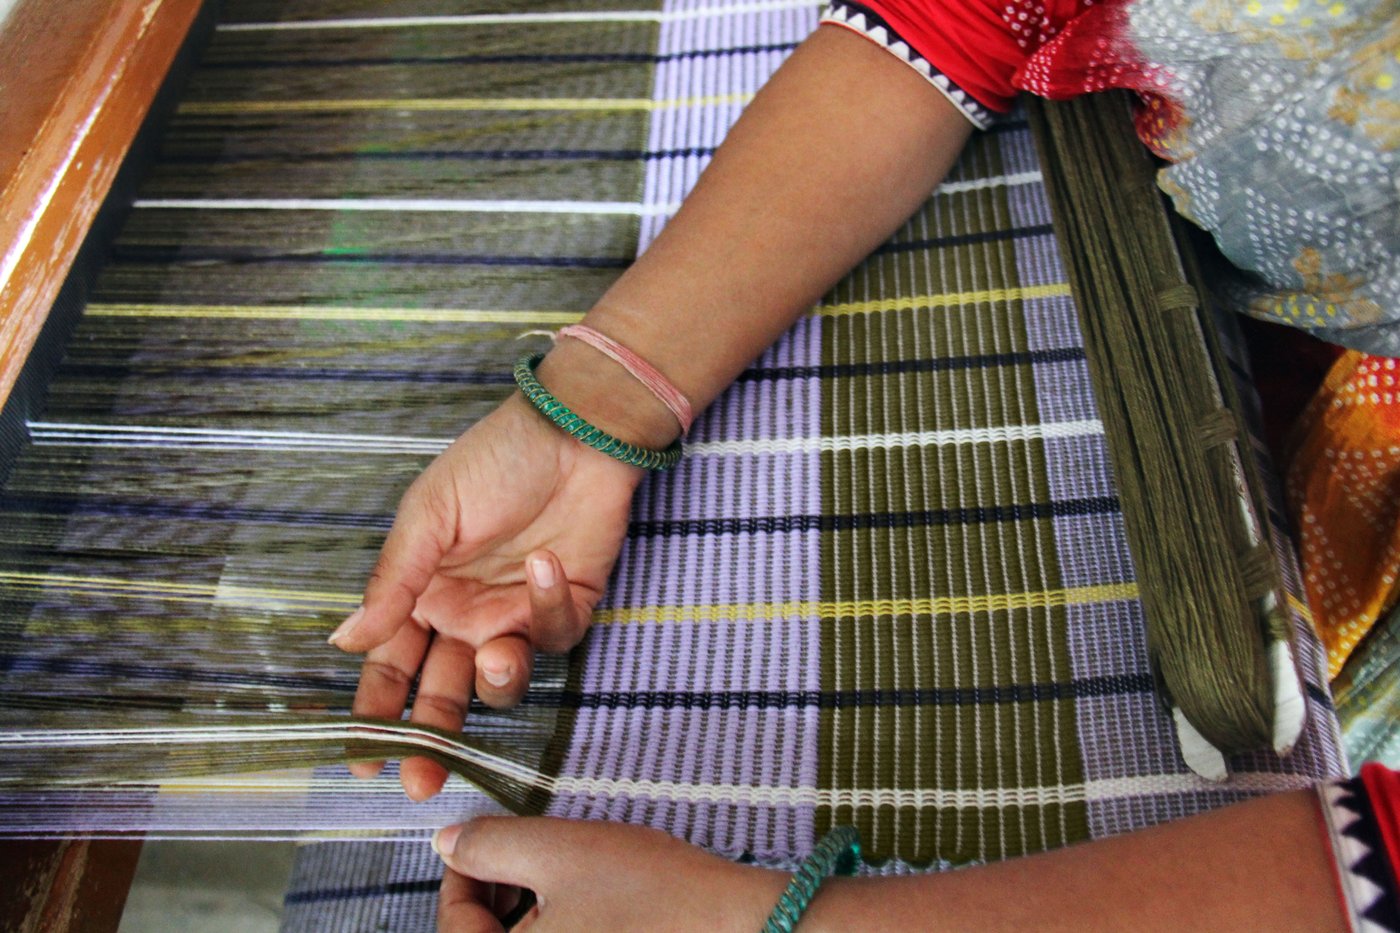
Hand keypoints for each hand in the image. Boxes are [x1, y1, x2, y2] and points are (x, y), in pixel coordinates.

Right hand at [330, 391, 643, 799]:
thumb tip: (344, 642)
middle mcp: (466, 614)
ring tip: (496, 655)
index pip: (393, 666)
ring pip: (501, 680)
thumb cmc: (493, 462)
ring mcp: (516, 615)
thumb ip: (392, 583)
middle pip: (443, 692)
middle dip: (432, 739)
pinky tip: (544, 565)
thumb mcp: (427, 516)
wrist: (572, 432)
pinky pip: (553, 637)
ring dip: (497, 680)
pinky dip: (547, 609)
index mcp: (422, 594)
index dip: (377, 714)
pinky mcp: (566, 607)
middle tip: (422, 778)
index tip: (364, 762)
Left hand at [432, 817, 788, 931]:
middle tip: (530, 857)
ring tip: (567, 881)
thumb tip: (448, 844)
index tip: (486, 839)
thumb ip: (493, 845)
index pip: (452, 927)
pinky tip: (593, 910)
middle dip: (495, 898)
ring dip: (528, 919)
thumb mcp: (563, 852)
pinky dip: (563, 932)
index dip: (462, 873)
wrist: (743, 931)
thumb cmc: (656, 897)